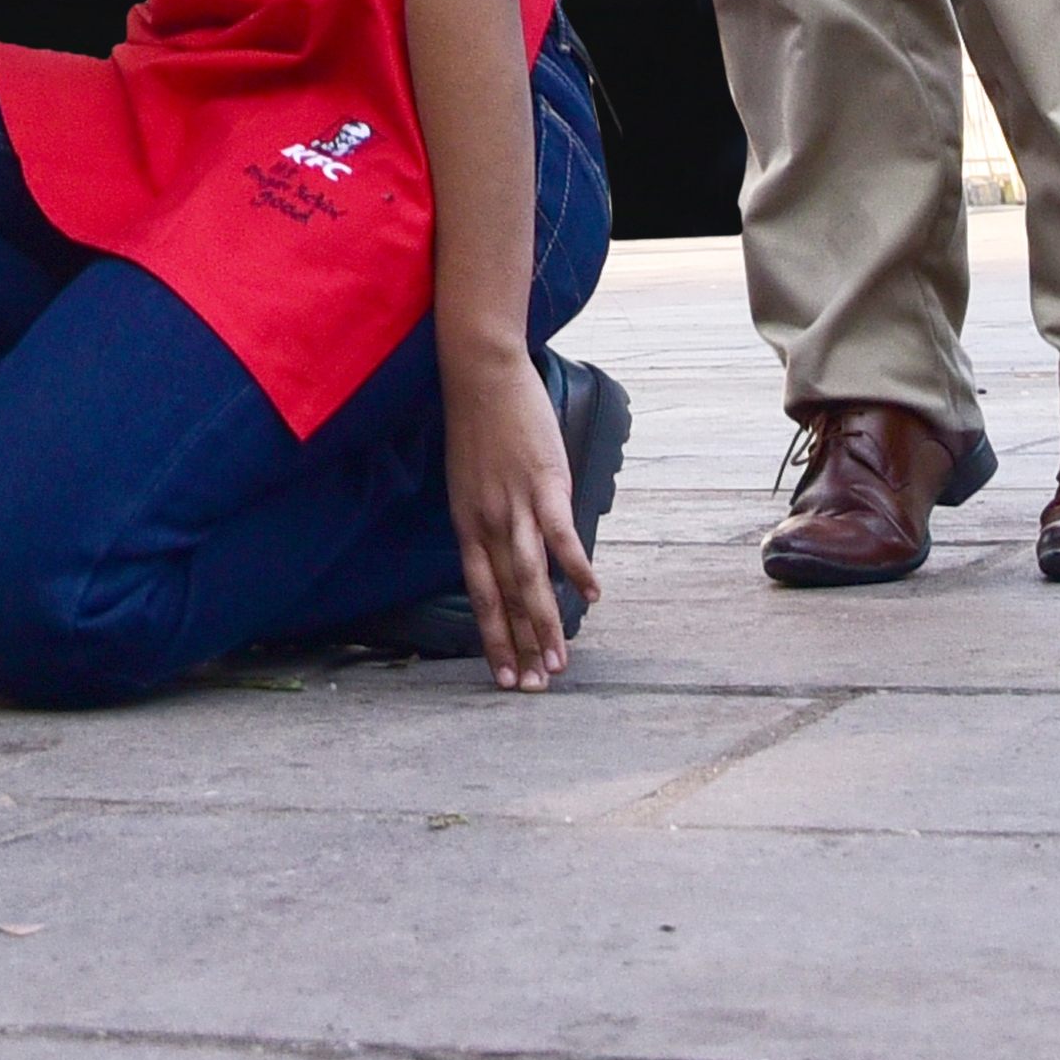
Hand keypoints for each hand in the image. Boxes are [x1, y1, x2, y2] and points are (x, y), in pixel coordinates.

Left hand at [441, 340, 594, 692]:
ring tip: (560, 661)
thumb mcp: (471, 480)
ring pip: (529, 576)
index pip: (480, 593)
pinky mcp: (542, 482)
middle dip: (520, 645)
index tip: (504, 675)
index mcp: (466, 522)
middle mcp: (485, 521)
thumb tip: (514, 549)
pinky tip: (592, 594)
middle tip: (535, 688)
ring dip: (545, 622)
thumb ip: (490, 519)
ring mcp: (513, 504)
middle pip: (505, 596)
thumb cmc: (477, 423)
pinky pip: (559, 534)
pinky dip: (575, 566)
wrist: (477, 370)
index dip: (493, 636)